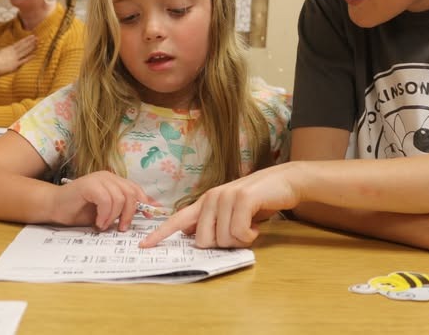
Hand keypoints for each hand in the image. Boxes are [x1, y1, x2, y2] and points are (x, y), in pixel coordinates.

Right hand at [0, 35, 36, 77]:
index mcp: (8, 49)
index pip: (19, 43)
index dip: (26, 40)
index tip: (32, 36)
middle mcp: (12, 52)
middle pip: (23, 46)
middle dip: (30, 42)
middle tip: (37, 38)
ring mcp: (14, 58)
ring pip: (25, 52)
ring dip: (31, 48)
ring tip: (37, 43)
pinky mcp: (14, 65)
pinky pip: (23, 61)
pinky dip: (29, 58)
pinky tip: (34, 55)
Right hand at [50, 171, 148, 231]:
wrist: (54, 207)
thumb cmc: (79, 211)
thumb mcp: (106, 212)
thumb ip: (122, 209)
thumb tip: (145, 212)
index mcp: (114, 181)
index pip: (135, 189)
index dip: (144, 202)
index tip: (149, 216)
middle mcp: (108, 177)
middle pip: (131, 193)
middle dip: (130, 213)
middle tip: (121, 228)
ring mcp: (98, 179)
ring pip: (119, 198)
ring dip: (114, 216)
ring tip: (104, 225)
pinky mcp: (89, 184)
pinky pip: (106, 200)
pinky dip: (105, 214)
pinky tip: (98, 222)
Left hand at [140, 163, 302, 248]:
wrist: (284, 182)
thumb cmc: (259, 201)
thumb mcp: (231, 212)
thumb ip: (212, 222)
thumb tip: (193, 236)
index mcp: (206, 203)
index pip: (178, 219)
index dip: (161, 234)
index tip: (144, 246)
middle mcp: (211, 198)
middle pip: (203, 241)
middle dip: (223, 245)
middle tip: (239, 234)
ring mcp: (226, 197)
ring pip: (223, 239)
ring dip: (240, 240)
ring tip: (250, 227)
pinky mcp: (242, 199)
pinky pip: (239, 233)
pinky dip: (250, 236)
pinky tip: (256, 226)